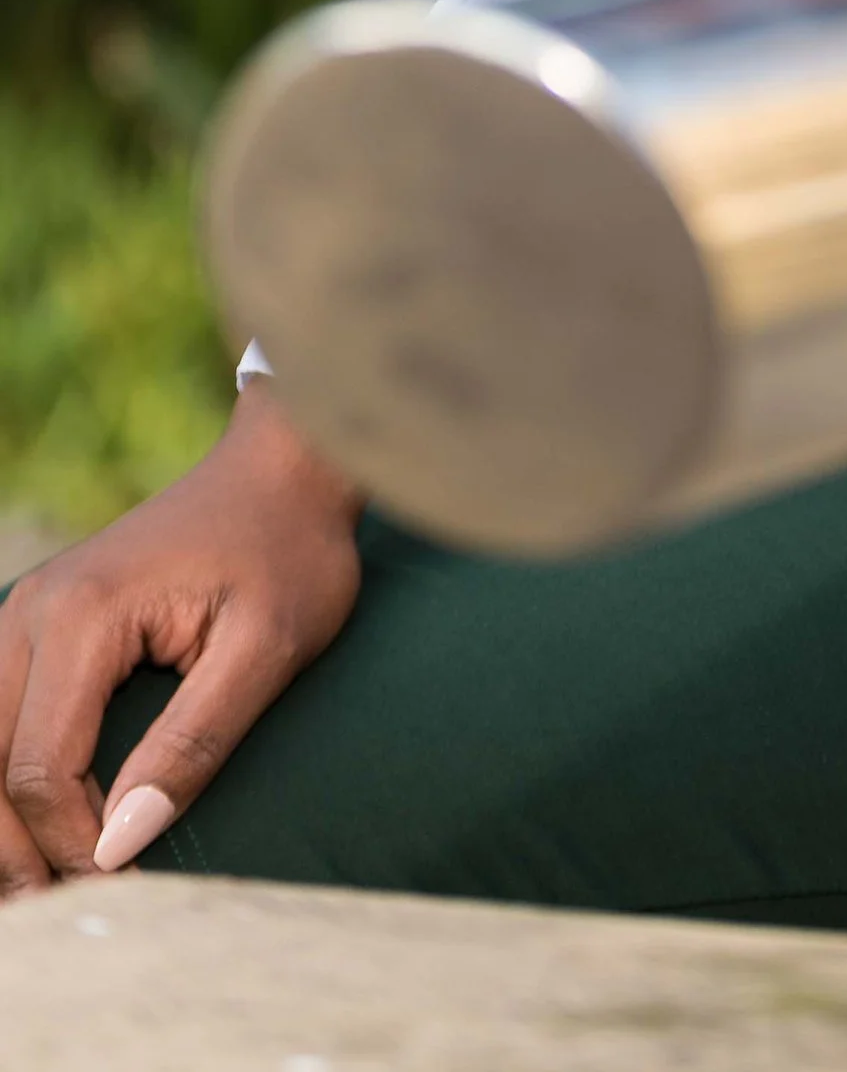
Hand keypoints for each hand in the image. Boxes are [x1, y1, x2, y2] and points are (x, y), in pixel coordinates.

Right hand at [0, 384, 361, 889]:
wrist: (283, 470)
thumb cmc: (287, 552)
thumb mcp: (268, 649)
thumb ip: (193, 745)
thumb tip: (118, 845)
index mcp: (81, 615)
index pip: (41, 769)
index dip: (72, 844)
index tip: (130, 884)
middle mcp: (31, 610)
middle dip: (20, 851)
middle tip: (77, 907)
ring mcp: (24, 613)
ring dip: (4, 822)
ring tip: (50, 881)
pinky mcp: (36, 624)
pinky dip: (8, 778)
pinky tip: (40, 825)